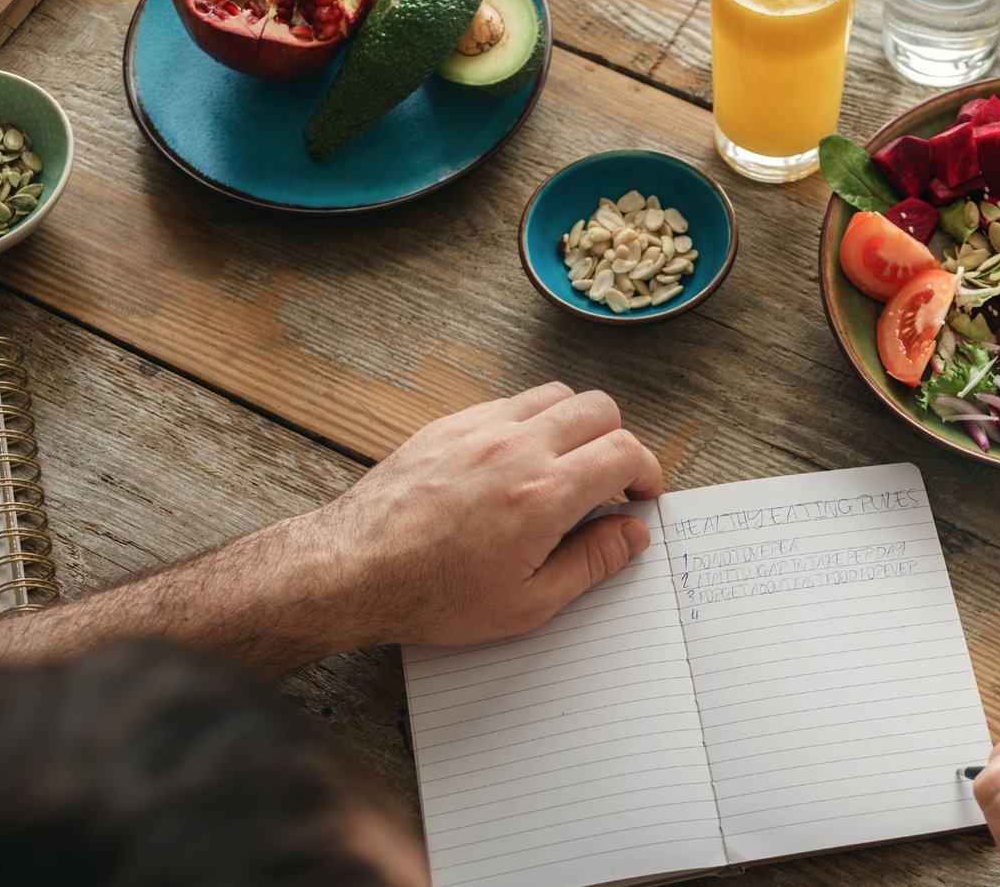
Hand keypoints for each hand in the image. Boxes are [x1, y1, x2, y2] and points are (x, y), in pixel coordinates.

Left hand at [308, 383, 663, 646]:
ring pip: (556, 395)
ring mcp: (480, 429)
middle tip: (613, 481)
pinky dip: (531, 422)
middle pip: (599, 409)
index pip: (625, 451)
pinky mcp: (449, 424)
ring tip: (569, 465)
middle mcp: (516, 448)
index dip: (647, 471)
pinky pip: (510, 402)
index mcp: (543, 495)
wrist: (352, 571)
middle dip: (620, 441)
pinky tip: (520, 461)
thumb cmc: (433, 596)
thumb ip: (591, 563)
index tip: (643, 494)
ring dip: (577, 424)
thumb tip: (632, 534)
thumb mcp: (527, 604)